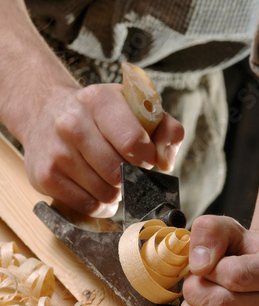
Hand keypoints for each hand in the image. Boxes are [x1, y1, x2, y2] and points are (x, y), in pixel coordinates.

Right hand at [22, 83, 183, 214]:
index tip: (144, 156)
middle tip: (126, 166)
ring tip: (111, 177)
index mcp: (98, 100)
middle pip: (119, 172)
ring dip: (117, 192)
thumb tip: (165, 163)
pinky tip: (98, 189)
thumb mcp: (136, 109)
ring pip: (106, 193)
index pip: (133, 143)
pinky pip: (88, 206)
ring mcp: (56, 152)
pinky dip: (101, 205)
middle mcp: (72, 124)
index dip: (147, 157)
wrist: (46, 114)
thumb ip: (166, 130)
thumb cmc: (101, 115)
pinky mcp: (45, 177)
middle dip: (131, 175)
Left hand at [175, 215, 258, 305]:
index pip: (235, 275)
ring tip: (193, 302)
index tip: (205, 265)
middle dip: (192, 290)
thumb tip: (199, 265)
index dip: (208, 269)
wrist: (256, 281)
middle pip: (220, 303)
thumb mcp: (227, 230)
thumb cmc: (241, 253)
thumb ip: (210, 231)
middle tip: (191, 284)